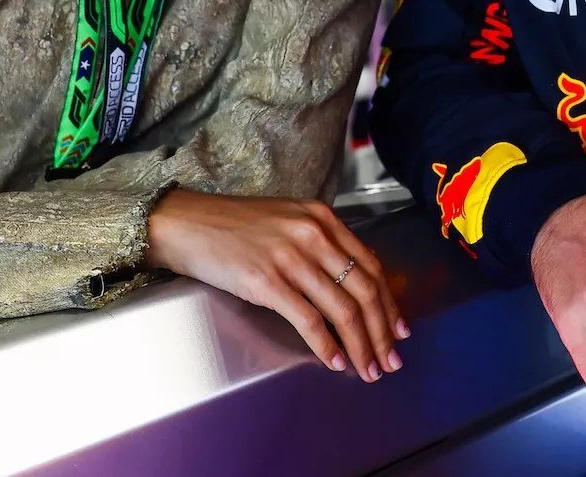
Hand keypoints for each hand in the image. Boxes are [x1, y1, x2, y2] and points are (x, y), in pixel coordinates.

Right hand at [146, 189, 408, 380]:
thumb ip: (320, 243)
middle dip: (382, 331)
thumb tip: (350, 282)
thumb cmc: (233, 225)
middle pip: (364, 290)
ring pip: (342, 309)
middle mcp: (313, 234)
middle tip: (390, 359)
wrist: (186, 223)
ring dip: (360, 345)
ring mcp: (291, 258)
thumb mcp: (288, 220)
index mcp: (322, 218)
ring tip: (367, 368)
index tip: (398, 329)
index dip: (389, 302)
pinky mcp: (267, 282)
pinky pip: (309, 320)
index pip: (371, 265)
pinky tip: (335, 361)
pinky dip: (326, 345)